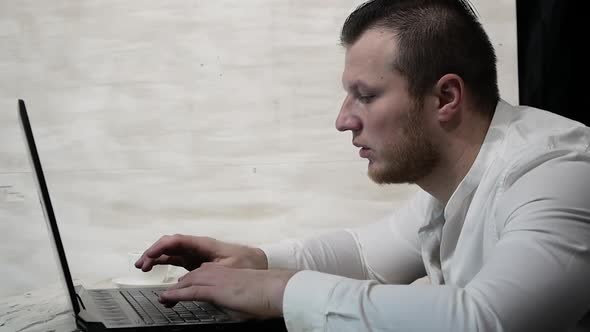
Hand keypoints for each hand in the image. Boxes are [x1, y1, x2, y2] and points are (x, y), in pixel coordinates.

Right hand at [134, 234, 267, 271]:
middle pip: (170, 245)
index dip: (161, 246)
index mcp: (205, 244)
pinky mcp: (196, 263)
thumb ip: (213, 268)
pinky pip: (176, 261)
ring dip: (156, 259)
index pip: (177, 240)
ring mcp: (195, 255)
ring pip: (170, 253)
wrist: (258, 263)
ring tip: (143, 267)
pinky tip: (156, 270)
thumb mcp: (232, 265)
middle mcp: (197, 247)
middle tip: (141, 265)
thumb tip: (196, 272)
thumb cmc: (248, 262)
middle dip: (153, 253)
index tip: (150, 255)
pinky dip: (164, 265)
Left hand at [159, 263, 296, 317]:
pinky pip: (190, 292)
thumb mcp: (241, 297)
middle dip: (177, 287)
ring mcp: (215, 279)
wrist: (273, 289)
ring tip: (163, 300)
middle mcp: (217, 272)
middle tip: (166, 298)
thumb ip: (227, 301)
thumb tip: (224, 308)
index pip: (201, 276)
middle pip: (190, 277)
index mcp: (224, 273)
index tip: (180, 292)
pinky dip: (175, 295)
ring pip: (187, 282)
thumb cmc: (263, 295)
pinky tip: (167, 299)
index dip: (188, 285)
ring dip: (173, 292)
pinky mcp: (214, 289)